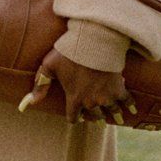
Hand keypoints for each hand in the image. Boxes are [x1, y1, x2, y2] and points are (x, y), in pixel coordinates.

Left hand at [18, 45, 137, 123]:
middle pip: (94, 116)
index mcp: (74, 99)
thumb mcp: (49, 66)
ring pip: (111, 111)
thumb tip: (30, 102)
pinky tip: (131, 110)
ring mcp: (106, 96)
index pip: (73, 117)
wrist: (94, 41)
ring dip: (113, 115)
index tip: (77, 117)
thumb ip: (40, 85)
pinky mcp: (119, 88)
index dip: (74, 117)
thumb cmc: (69, 52)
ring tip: (117, 118)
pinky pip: (127, 100)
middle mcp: (91, 102)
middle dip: (94, 117)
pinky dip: (130, 105)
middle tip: (97, 118)